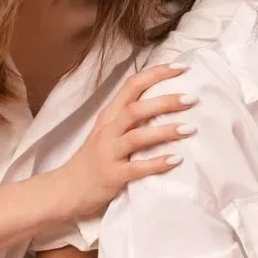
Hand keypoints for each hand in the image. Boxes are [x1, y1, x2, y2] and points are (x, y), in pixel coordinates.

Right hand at [50, 63, 195, 221]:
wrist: (66, 190)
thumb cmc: (95, 159)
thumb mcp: (108, 132)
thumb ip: (130, 118)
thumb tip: (167, 103)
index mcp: (109, 115)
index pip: (132, 85)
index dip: (156, 73)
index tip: (181, 67)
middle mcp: (108, 130)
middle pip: (136, 108)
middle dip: (166, 101)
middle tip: (192, 99)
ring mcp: (108, 153)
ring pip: (137, 136)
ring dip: (165, 131)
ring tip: (190, 129)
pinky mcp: (111, 176)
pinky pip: (136, 168)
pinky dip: (157, 163)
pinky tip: (176, 160)